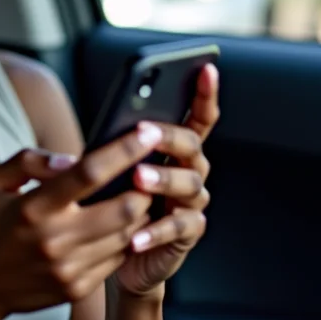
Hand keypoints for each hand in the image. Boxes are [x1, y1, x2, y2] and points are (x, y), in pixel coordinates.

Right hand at [0, 125, 165, 319]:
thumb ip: (29, 161)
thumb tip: (70, 159)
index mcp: (33, 207)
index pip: (89, 174)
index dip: (123, 151)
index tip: (146, 133)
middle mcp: (55, 240)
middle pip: (122, 209)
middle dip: (145, 186)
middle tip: (150, 168)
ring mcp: (69, 269)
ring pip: (126, 236)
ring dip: (141, 212)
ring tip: (142, 192)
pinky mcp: (77, 288)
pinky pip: (117, 259)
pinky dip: (127, 238)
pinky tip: (122, 223)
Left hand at [114, 63, 220, 296]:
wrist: (123, 250)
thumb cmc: (119, 196)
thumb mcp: (118, 164)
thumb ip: (124, 142)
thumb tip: (114, 118)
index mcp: (179, 147)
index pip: (198, 116)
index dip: (205, 93)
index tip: (206, 68)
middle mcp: (193, 169)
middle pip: (192, 145)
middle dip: (169, 135)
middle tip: (144, 130)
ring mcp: (192, 201)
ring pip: (188, 183)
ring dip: (162, 179)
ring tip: (137, 178)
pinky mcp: (187, 234)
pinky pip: (178, 228)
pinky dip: (156, 231)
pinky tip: (135, 234)